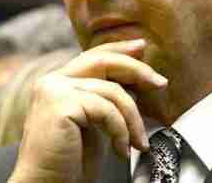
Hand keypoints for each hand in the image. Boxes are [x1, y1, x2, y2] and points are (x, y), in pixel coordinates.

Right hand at [8, 39, 167, 182]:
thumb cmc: (68, 163)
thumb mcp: (93, 124)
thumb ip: (104, 101)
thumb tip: (134, 84)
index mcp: (57, 83)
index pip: (92, 56)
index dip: (119, 49)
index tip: (141, 48)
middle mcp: (52, 81)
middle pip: (102, 60)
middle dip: (136, 69)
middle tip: (160, 83)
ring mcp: (53, 90)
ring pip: (111, 91)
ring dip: (133, 120)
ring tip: (138, 143)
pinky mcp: (60, 103)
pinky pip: (106, 109)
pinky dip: (121, 131)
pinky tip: (121, 149)